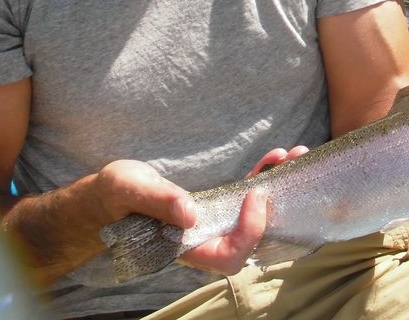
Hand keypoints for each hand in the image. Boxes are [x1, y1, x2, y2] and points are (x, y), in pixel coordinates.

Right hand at [96, 147, 308, 275]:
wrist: (111, 192)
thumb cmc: (114, 197)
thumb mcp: (130, 191)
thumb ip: (158, 202)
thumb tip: (190, 213)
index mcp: (185, 248)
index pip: (230, 256)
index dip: (249, 231)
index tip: (255, 195)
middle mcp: (207, 240)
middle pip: (255, 235)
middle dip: (280, 201)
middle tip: (297, 160)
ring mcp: (216, 223)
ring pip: (257, 212)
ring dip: (279, 183)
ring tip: (296, 152)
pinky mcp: (218, 205)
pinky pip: (248, 195)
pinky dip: (264, 175)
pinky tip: (274, 154)